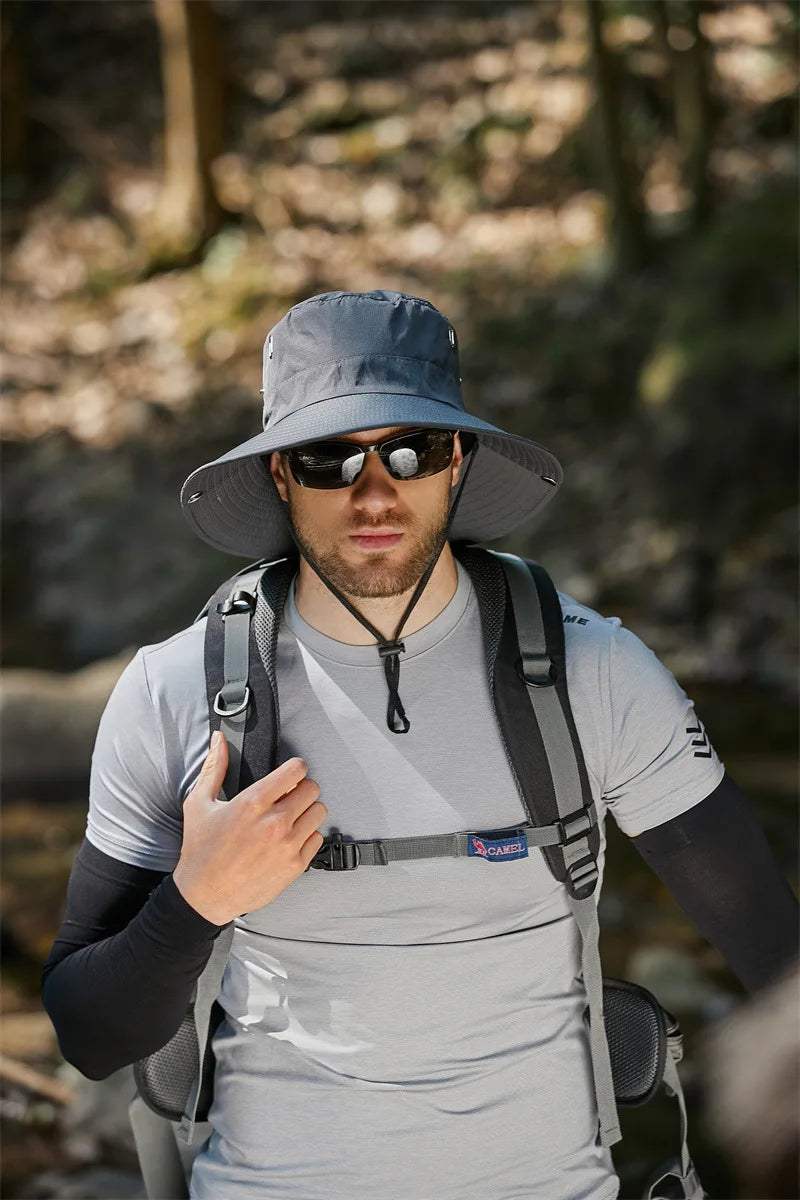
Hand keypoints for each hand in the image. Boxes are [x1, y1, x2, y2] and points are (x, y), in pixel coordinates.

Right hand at [172, 732, 326, 923]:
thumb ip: (213, 767)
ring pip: (319, 812)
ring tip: (289, 819)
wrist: (204, 896)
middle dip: (301, 789)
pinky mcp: (295, 866)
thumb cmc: (201, 850)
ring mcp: (288, 845)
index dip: (294, 768)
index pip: (296, 770)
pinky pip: (317, 839)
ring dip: (306, 812)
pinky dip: (307, 837)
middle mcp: (275, 822)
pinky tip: (288, 840)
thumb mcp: (199, 803)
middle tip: (288, 798)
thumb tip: (218, 739)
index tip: (288, 775)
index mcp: (253, 802)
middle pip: (313, 789)